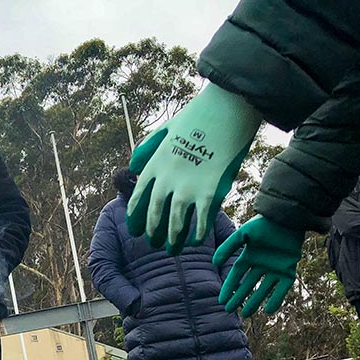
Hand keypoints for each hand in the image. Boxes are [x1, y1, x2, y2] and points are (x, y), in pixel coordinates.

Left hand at [126, 84, 261, 252]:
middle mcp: (167, 179)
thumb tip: (133, 165)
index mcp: (155, 164)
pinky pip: (201, 219)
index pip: (139, 197)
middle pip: (155, 214)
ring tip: (172, 249)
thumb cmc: (197, 116)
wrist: (226, 109)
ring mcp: (187, 187)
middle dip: (152, 231)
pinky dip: (199, 232)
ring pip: (175, 222)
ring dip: (173, 238)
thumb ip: (148, 148)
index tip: (135, 228)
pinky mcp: (209, 191)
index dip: (136, 215)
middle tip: (153, 243)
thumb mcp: (165, 129)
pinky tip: (198, 240)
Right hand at [212, 215, 305, 316]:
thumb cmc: (264, 224)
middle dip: (239, 297)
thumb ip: (228, 247)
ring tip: (245, 314)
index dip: (229, 287)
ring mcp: (275, 268)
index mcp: (249, 256)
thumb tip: (214, 262)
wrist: (288, 219)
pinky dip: (276, 299)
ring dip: (255, 301)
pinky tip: (268, 310)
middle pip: (248, 284)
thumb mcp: (242, 235)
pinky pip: (282, 288)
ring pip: (263, 289)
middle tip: (230, 310)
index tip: (222, 300)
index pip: (236, 275)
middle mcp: (261, 264)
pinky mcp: (288, 270)